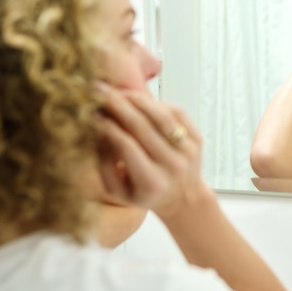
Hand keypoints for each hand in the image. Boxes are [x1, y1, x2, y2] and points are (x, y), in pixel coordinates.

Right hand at [94, 83, 209, 216]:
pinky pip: (176, 112)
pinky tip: (141, 101)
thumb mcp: (117, 189)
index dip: (108, 128)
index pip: (126, 147)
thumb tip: (97, 129)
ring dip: (138, 100)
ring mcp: (188, 152)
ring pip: (161, 116)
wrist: (183, 198)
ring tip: (121, 92)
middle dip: (118, 106)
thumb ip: (104, 162)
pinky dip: (157, 104)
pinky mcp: (198, 140)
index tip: (93, 114)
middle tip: (100, 92)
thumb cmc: (144, 193)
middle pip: (142, 127)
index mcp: (151, 183)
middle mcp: (173, 167)